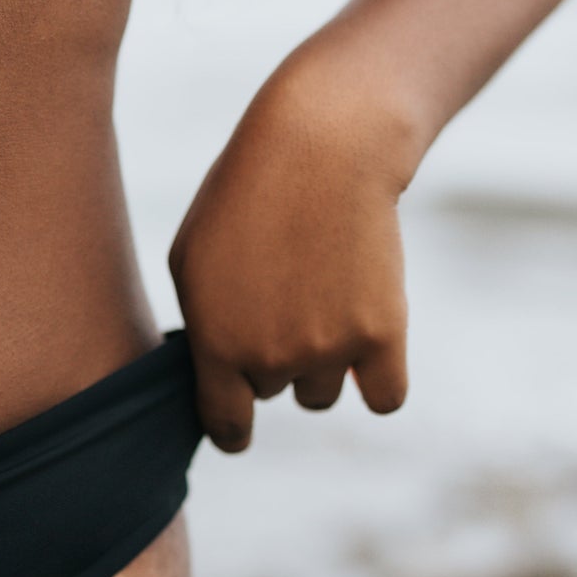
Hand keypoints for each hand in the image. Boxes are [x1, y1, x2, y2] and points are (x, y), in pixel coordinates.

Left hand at [168, 69, 415, 452]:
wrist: (321, 148)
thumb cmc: (245, 197)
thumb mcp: (191, 260)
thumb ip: (202, 329)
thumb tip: (216, 378)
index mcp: (215, 344)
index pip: (224, 424)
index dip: (230, 429)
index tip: (237, 429)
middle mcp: (270, 357)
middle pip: (273, 391)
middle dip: (273, 357)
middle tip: (283, 294)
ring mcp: (329, 349)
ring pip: (321, 393)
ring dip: (321, 363)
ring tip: (320, 298)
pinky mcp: (383, 334)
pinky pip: (385, 397)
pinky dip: (378, 382)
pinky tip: (369, 350)